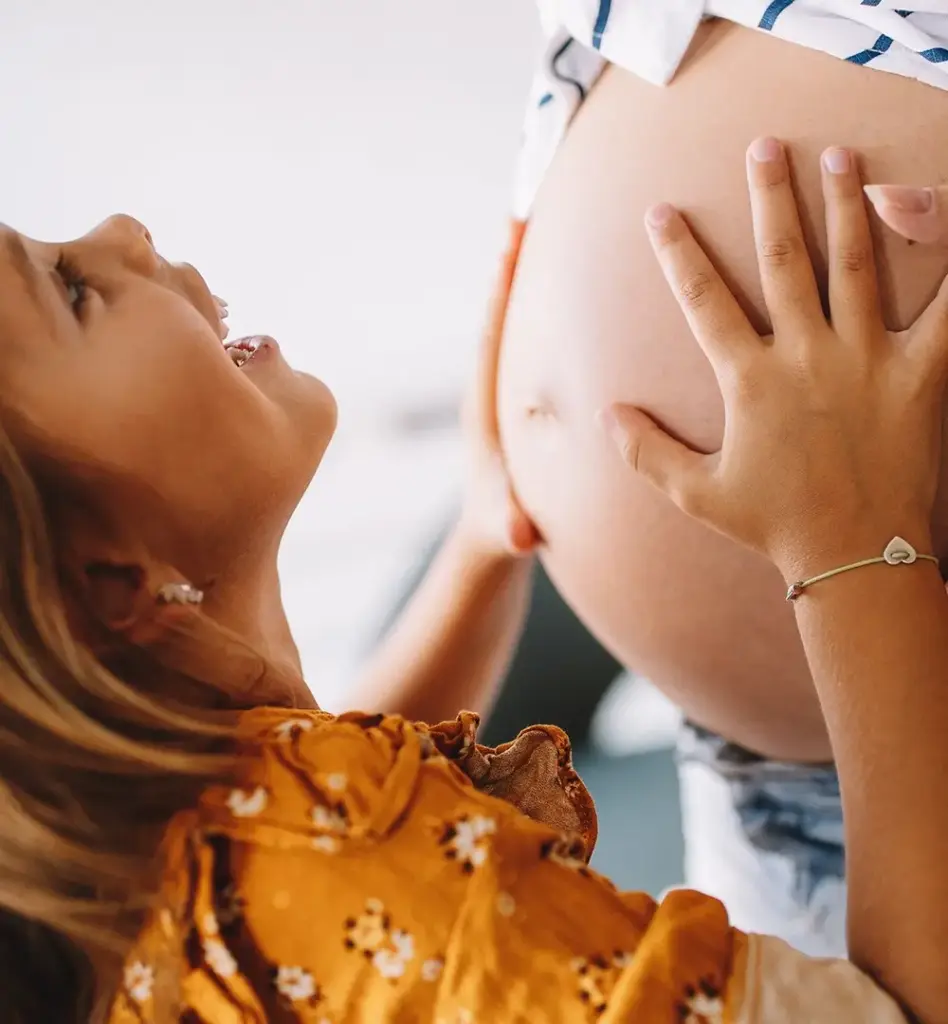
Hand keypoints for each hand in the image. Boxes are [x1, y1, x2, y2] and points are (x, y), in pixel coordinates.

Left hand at [457, 222, 539, 560]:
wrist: (493, 533)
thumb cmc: (501, 527)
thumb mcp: (508, 530)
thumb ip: (511, 526)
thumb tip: (517, 531)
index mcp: (485, 405)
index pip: (492, 335)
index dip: (501, 288)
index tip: (512, 236)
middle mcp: (494, 386)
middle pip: (505, 311)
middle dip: (516, 261)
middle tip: (532, 201)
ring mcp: (510, 387)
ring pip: (522, 321)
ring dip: (536, 275)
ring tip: (555, 218)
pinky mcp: (528, 394)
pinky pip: (542, 338)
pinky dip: (555, 305)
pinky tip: (587, 280)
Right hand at [604, 138, 947, 578]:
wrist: (857, 556)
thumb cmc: (775, 525)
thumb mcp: (696, 494)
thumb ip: (646, 452)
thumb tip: (606, 416)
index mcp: (750, 381)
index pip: (704, 301)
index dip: (680, 252)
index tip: (662, 210)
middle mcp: (805, 357)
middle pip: (783, 260)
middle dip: (769, 198)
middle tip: (763, 146)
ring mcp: (866, 360)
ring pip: (855, 264)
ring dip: (844, 204)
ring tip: (838, 155)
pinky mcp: (919, 373)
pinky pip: (943, 309)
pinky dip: (946, 264)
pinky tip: (937, 213)